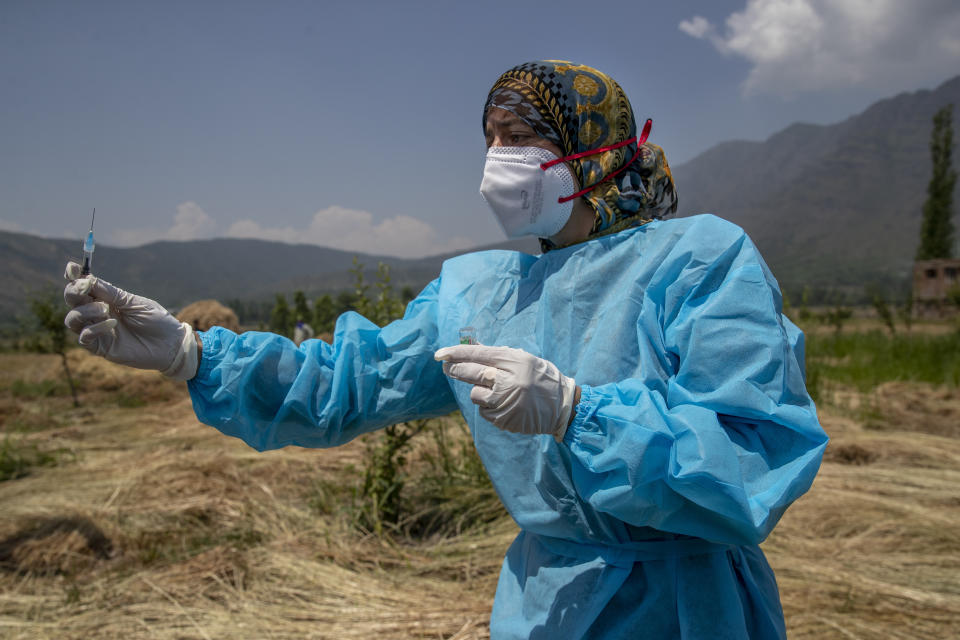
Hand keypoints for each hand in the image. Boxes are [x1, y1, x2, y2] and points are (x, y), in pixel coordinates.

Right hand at [62, 262, 198, 379]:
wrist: (171, 345)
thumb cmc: (156, 321)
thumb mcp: (135, 303)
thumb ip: (112, 293)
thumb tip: (87, 278)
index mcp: (106, 299)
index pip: (83, 286)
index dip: (74, 276)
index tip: (72, 268)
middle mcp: (97, 313)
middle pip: (72, 300)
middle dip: (74, 291)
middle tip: (86, 287)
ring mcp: (97, 330)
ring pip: (72, 319)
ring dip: (85, 310)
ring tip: (104, 309)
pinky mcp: (100, 347)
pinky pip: (84, 337)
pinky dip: (94, 328)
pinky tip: (112, 324)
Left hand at [435, 344, 576, 441]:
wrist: (562, 407)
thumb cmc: (541, 378)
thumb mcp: (523, 359)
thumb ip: (497, 354)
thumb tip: (471, 345)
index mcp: (515, 361)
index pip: (479, 354)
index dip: (456, 353)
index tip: (440, 353)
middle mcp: (509, 380)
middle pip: (471, 373)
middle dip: (454, 369)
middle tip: (447, 367)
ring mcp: (506, 401)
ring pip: (475, 394)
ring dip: (479, 392)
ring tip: (496, 392)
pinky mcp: (504, 419)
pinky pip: (484, 411)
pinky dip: (489, 407)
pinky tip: (505, 405)